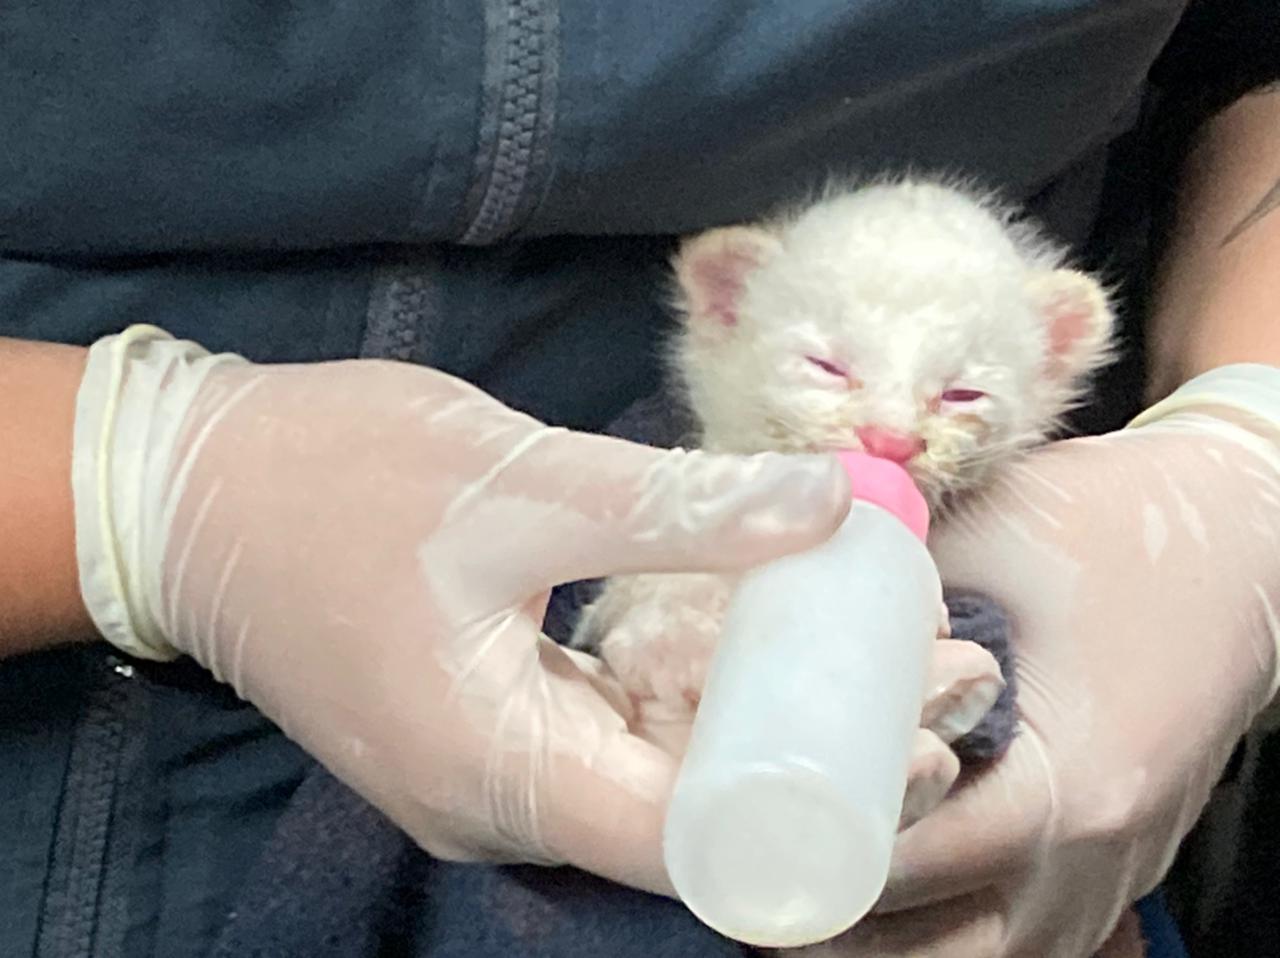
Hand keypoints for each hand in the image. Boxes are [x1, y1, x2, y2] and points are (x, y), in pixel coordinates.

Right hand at [71, 326, 857, 894]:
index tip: (922, 746)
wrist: (191, 490)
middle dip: (819, 760)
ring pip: (657, 775)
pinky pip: (609, 734)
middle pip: (693, 817)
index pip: (698, 844)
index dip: (825, 807)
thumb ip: (679, 508)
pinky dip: (690, 698)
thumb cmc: (336, 480)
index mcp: (502, 772)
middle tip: (929, 682)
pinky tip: (760, 641)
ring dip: (763, 724)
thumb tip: (832, 508)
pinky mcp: (483, 721)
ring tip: (878, 656)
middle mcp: (499, 802)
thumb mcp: (519, 483)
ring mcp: (487, 768)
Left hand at [805, 403, 1279, 956]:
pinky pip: (1016, 936)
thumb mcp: (987, 539)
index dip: (821, 866)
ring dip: (889, 936)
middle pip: (942, 948)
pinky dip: (945, 926)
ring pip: (979, 957)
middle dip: (841, 926)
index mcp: (1070, 783)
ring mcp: (1111, 876)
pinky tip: (887, 884)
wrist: (1240, 545)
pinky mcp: (1113, 869)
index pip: (920, 867)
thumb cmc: (1112, 529)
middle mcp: (1095, 858)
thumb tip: (774, 606)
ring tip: (807, 887)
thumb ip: (886, 586)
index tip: (745, 846)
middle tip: (759, 879)